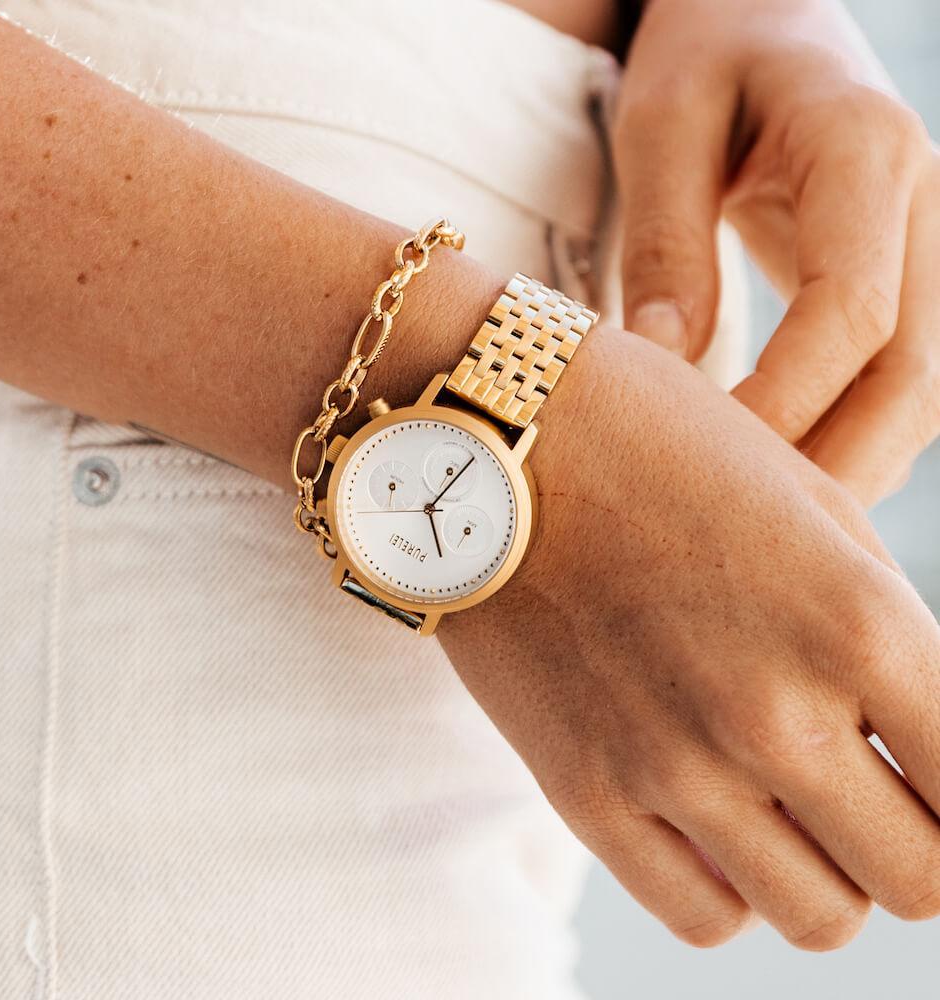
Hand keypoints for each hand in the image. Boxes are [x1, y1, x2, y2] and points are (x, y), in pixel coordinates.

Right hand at [440, 328, 939, 948]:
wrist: (499, 447)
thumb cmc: (660, 449)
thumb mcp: (811, 504)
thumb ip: (889, 635)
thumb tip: (916, 741)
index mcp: (858, 625)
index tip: (930, 776)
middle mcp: (773, 714)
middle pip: (918, 884)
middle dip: (915, 842)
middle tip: (874, 791)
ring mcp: (671, 766)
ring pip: (819, 918)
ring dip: (827, 871)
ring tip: (792, 804)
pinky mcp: (584, 793)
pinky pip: (704, 916)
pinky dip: (734, 890)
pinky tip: (717, 823)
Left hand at [613, 0, 939, 504]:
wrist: (760, 15)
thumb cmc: (704, 55)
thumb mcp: (662, 124)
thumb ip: (668, 243)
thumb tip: (669, 367)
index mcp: (867, 152)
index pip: (852, 312)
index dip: (786, 403)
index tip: (705, 467)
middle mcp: (921, 208)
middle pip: (911, 377)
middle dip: (833, 469)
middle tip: (739, 539)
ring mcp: (923, 249)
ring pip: (916, 395)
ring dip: (845, 471)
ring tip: (754, 531)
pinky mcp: (899, 278)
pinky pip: (891, 383)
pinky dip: (844, 442)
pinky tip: (777, 478)